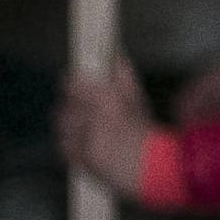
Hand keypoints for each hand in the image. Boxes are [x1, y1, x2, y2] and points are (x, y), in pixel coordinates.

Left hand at [56, 62, 160, 197]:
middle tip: (76, 112)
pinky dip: (69, 148)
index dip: (68, 85)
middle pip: (62, 110)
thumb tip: (115, 53)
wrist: (157, 167)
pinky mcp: (83, 161)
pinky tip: (82, 147)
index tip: (69, 84)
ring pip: (61, 131)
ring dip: (67, 130)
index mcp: (106, 99)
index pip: (71, 86)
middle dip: (68, 111)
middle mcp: (93, 119)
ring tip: (80, 132)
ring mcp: (86, 141)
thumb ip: (123, 74)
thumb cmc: (149, 131)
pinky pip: (64, 150)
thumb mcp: (138, 99)